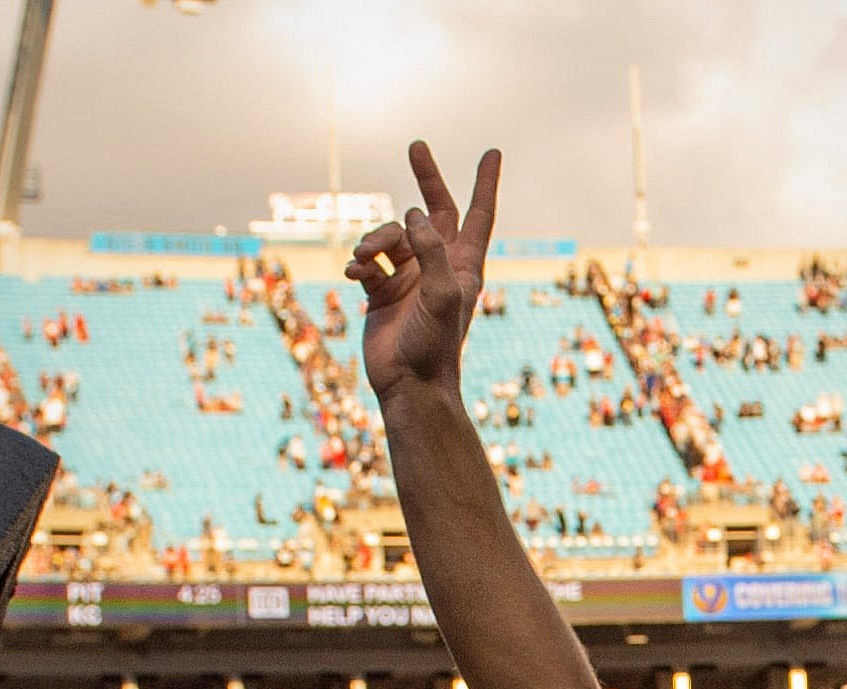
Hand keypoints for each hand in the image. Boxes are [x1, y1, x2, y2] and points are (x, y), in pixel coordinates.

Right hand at [346, 142, 499, 398]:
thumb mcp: (442, 295)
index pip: (479, 215)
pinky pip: (366, 262)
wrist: (410, 384)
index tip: (493, 153)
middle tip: (417, 146)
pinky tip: (353, 274)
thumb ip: (431, 251)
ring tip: (364, 258)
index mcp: (463, 265)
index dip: (485, 184)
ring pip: (390, 235)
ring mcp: (409, 277)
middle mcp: (438, 266)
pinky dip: (357, 263)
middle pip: (432, 211)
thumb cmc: (435, 344)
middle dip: (426, 179)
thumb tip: (413, 214)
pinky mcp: (382, 291)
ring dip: (374, 238)